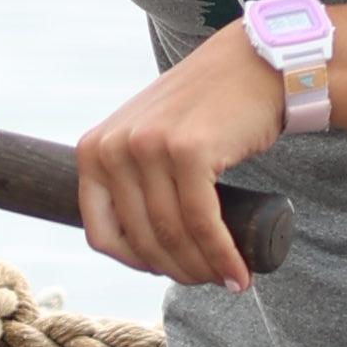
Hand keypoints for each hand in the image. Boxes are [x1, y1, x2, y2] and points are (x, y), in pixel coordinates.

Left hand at [73, 22, 285, 288]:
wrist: (252, 65)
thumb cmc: (204, 109)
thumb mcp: (147, 136)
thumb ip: (130, 175)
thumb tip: (135, 243)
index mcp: (93, 150)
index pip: (102, 233)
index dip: (136, 264)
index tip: (168, 271)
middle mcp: (113, 146)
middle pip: (142, 238)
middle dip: (177, 271)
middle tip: (208, 281)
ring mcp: (149, 146)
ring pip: (172, 233)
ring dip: (202, 268)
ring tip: (227, 280)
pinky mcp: (189, 150)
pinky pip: (203, 221)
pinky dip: (222, 255)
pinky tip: (238, 274)